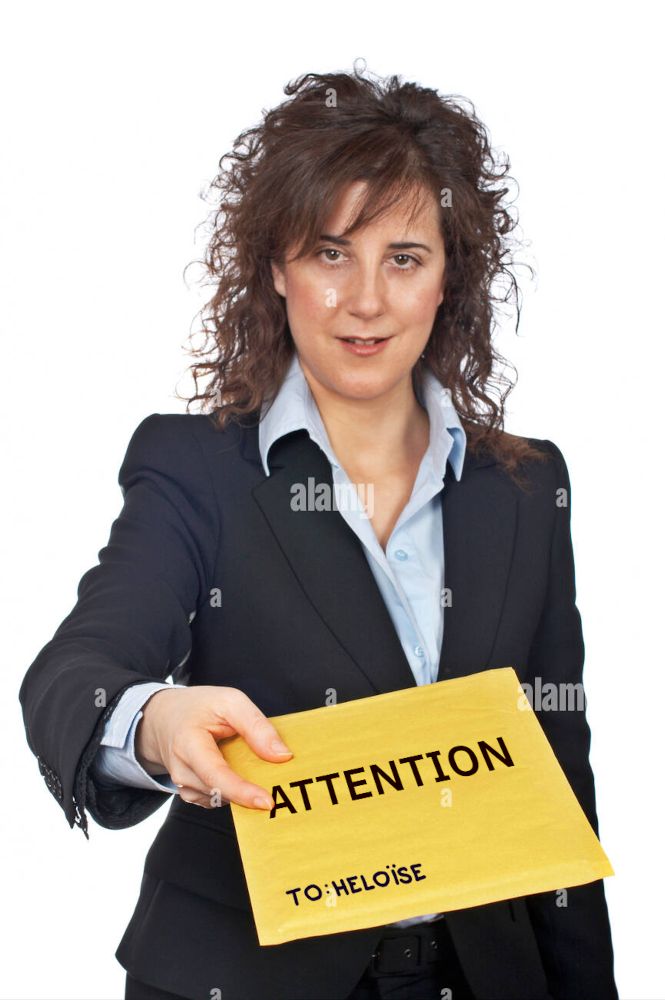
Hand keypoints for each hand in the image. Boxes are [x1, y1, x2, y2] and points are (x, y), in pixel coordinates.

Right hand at [135, 686, 292, 809]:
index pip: (216, 775)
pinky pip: (219, 799)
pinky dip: (234, 789)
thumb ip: (256, 726)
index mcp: (188, 743)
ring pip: (222, 798)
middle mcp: (181, 770)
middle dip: (249, 791)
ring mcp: (184, 786)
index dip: (242, 791)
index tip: (267, 801)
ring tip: (249, 763)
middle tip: (276, 783)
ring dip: (242, 788)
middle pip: (221, 791)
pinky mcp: (190, 793)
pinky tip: (236, 769)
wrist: (165, 718)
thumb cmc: (198, 707)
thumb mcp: (230, 701)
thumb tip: (282, 756)